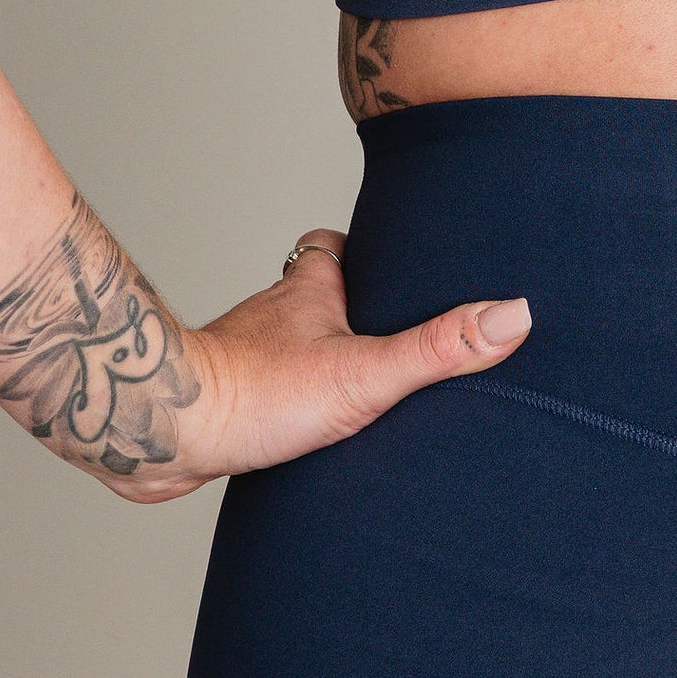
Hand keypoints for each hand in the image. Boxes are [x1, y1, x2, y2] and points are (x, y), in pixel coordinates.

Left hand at [116, 230, 530, 502]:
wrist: (163, 432)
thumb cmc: (254, 393)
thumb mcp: (367, 372)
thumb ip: (438, 348)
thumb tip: (513, 315)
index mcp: (311, 288)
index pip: (341, 244)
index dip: (371, 249)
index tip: (407, 261)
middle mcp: (276, 312)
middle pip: (320, 294)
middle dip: (354, 310)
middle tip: (396, 333)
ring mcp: (249, 354)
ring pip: (293, 344)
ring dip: (322, 359)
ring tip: (366, 390)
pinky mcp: (228, 400)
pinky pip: (271, 390)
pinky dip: (292, 402)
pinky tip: (314, 432)